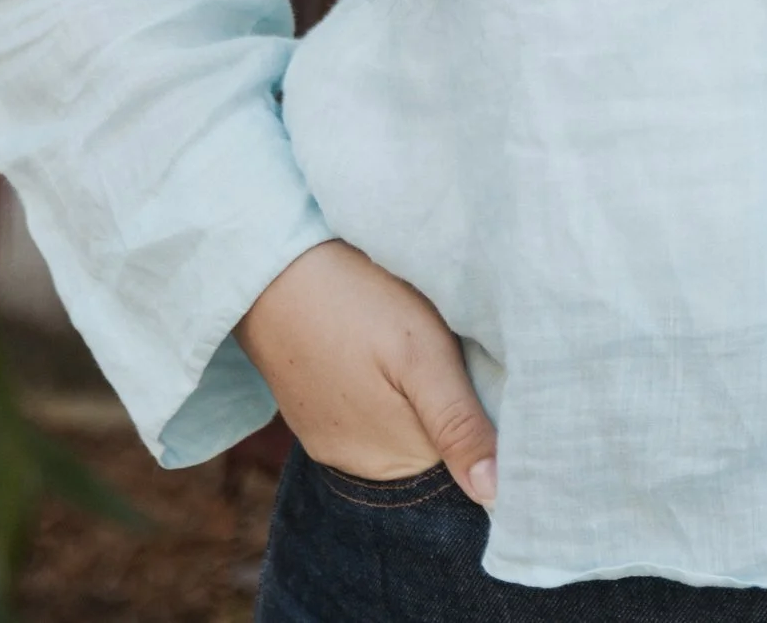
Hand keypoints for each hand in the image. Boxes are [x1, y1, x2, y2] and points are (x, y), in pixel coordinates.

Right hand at [237, 240, 498, 504]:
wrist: (272, 270)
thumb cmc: (358, 304)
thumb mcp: (423, 355)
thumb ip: (458, 424)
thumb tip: (494, 495)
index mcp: (395, 458)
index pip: (462, 454)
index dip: (479, 410)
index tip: (477, 364)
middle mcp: (359, 465)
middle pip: (429, 445)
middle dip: (447, 403)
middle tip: (445, 342)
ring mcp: (329, 441)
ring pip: (397, 428)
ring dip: (414, 394)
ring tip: (408, 343)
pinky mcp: (312, 416)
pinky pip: (363, 416)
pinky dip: (379, 387)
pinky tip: (375, 347)